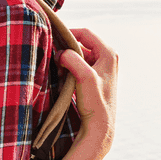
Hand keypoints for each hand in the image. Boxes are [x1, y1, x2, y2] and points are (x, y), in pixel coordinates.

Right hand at [58, 27, 118, 159]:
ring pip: (78, 56)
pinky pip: (78, 66)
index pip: (84, 33)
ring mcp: (101, 68)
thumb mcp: (85, 78)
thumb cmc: (95, 103)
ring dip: (66, 60)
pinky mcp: (95, 78)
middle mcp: (107, 58)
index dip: (67, 33)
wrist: (100, 126)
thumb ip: (73, 60)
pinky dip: (69, 69)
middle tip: (53, 56)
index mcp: (109, 53)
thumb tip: (61, 53)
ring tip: (57, 68)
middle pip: (81, 44)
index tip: (52, 38)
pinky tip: (61, 77)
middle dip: (66, 49)